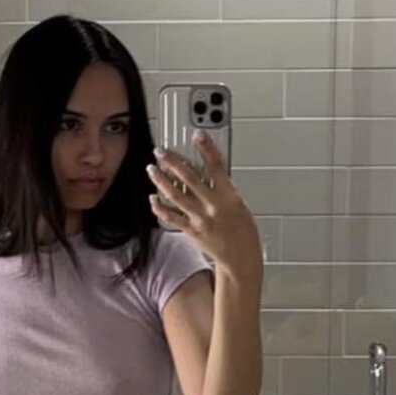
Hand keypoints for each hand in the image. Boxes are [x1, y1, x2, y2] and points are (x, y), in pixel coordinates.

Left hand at [146, 134, 263, 285]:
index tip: (197, 135)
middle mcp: (213, 207)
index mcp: (229, 197)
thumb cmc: (243, 232)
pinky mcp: (190, 231)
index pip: (217, 167)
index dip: (206, 149)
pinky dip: (159, 206)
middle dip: (172, 162)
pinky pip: (170, 217)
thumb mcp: (239, 204)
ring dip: (160, 180)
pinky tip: (152, 198)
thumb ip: (222, 188)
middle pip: (188, 178)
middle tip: (161, 151)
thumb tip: (207, 171)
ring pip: (174, 195)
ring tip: (152, 169)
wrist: (240, 259)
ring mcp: (200, 220)